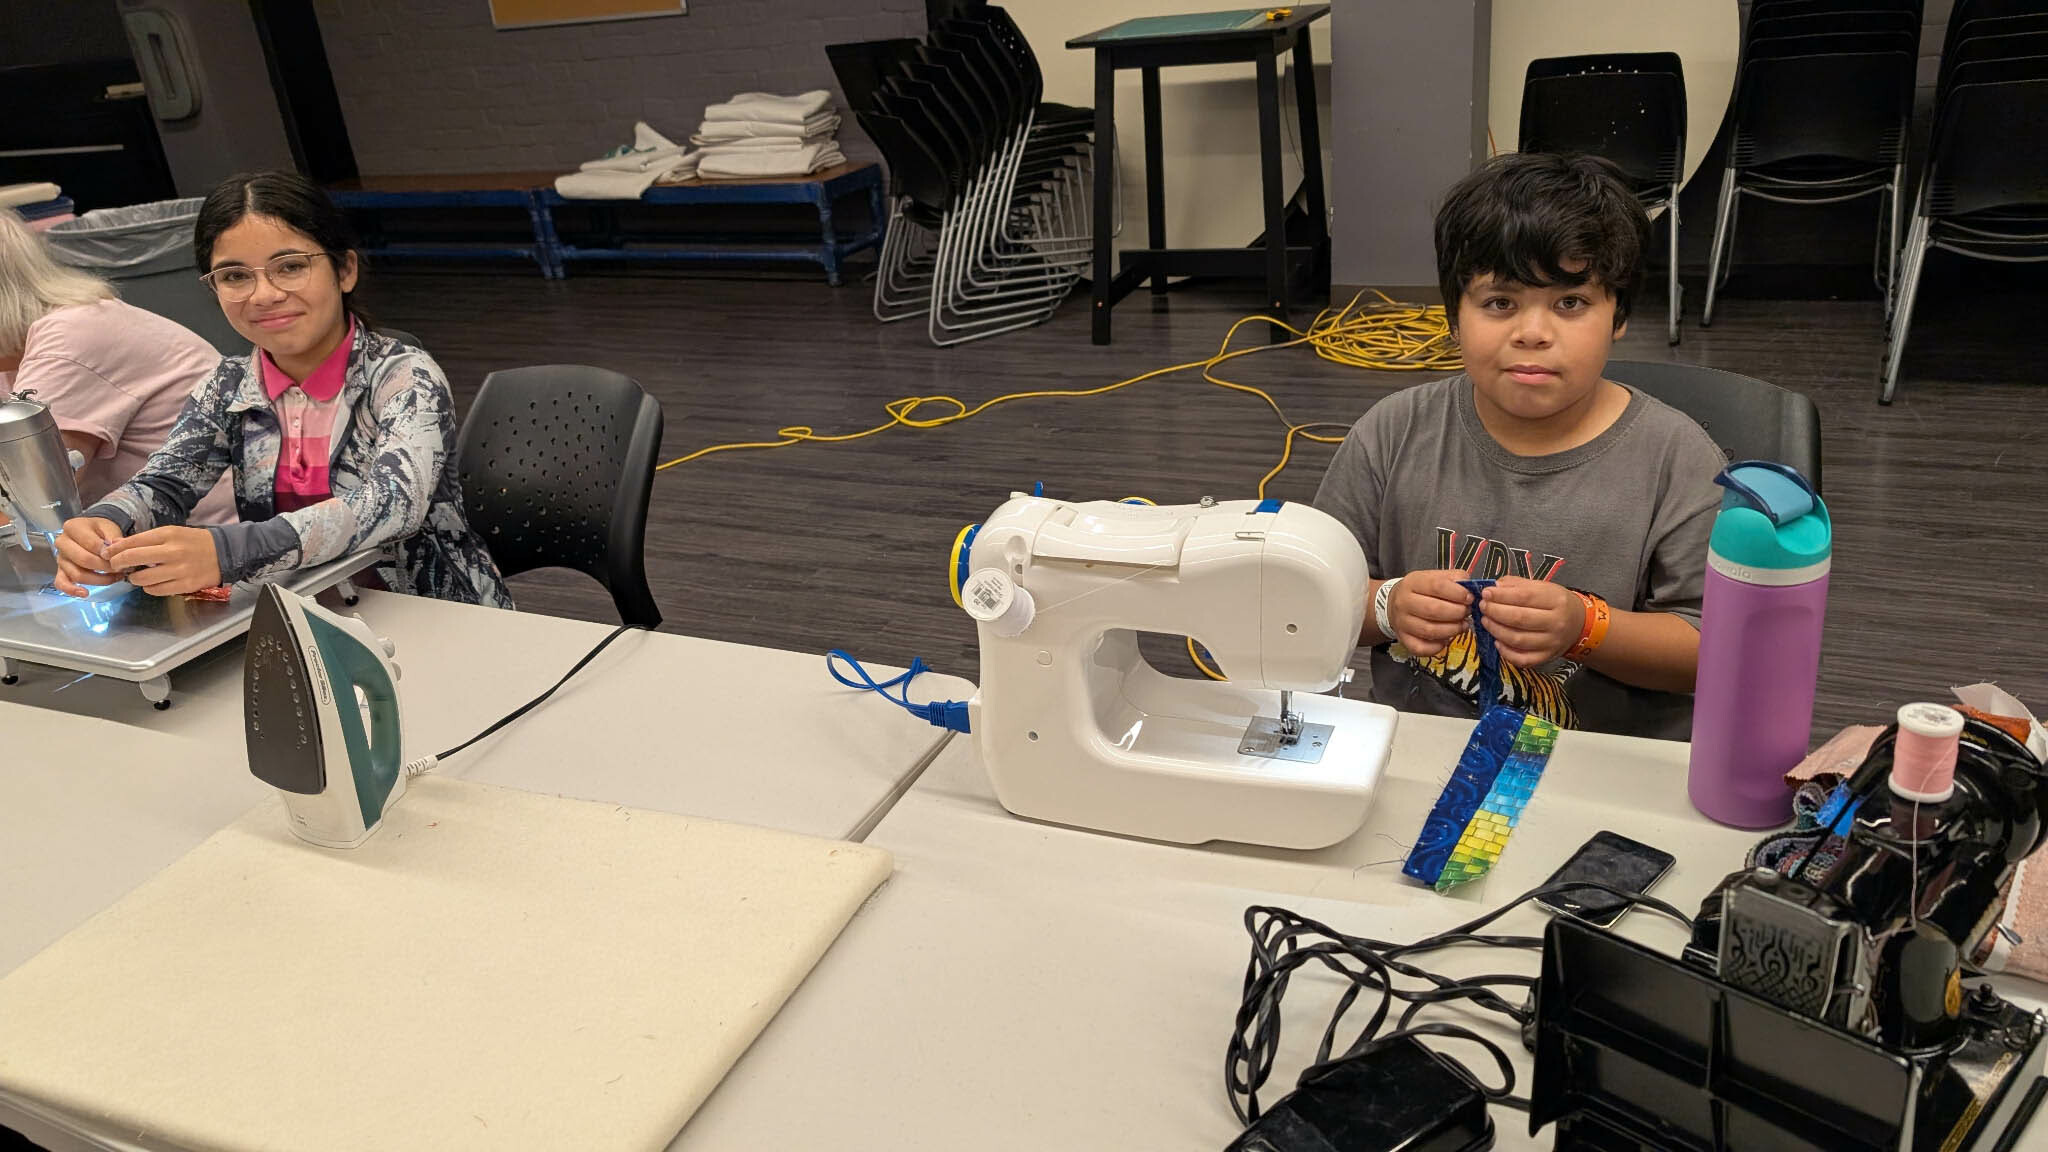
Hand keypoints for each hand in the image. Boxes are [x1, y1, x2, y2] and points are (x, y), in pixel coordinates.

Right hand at [53, 517, 125, 596]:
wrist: (92, 532)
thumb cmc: (100, 530)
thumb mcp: (108, 527)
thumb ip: (113, 537)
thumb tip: (115, 547)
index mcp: (72, 527)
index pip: (91, 544)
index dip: (108, 554)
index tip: (120, 557)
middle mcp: (62, 542)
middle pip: (84, 560)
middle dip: (105, 567)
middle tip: (120, 569)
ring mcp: (60, 558)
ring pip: (77, 574)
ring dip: (98, 580)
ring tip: (114, 578)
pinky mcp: (60, 570)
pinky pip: (61, 583)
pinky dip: (72, 590)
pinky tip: (85, 593)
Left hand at [102, 526, 222, 597]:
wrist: (224, 553)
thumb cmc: (194, 542)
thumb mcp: (171, 533)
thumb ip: (145, 540)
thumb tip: (116, 545)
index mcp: (168, 535)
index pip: (132, 542)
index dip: (115, 549)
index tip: (108, 554)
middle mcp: (172, 552)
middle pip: (132, 558)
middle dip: (117, 563)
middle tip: (115, 565)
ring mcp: (179, 570)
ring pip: (142, 578)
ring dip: (134, 579)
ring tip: (137, 575)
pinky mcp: (185, 585)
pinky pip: (156, 590)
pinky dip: (149, 588)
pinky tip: (152, 583)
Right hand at [1386, 569, 1474, 656]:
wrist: (1394, 603)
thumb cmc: (1420, 590)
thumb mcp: (1434, 577)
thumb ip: (1454, 579)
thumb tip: (1470, 588)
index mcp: (1413, 582)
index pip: (1437, 586)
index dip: (1458, 593)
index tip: (1469, 598)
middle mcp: (1404, 602)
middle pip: (1433, 610)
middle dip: (1457, 613)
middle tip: (1467, 613)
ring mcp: (1402, 622)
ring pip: (1429, 631)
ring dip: (1452, 630)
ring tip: (1462, 626)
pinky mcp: (1403, 639)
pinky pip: (1421, 648)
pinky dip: (1437, 647)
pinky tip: (1446, 640)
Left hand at [1478, 576, 1586, 666]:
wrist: (1579, 623)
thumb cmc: (1555, 602)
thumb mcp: (1542, 586)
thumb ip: (1517, 585)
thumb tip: (1494, 588)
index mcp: (1556, 600)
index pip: (1524, 597)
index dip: (1501, 596)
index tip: (1485, 593)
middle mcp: (1556, 622)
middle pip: (1519, 619)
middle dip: (1495, 612)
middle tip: (1482, 606)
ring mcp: (1551, 643)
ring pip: (1517, 640)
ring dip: (1496, 630)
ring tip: (1485, 621)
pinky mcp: (1546, 657)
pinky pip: (1522, 659)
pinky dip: (1505, 652)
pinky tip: (1497, 641)